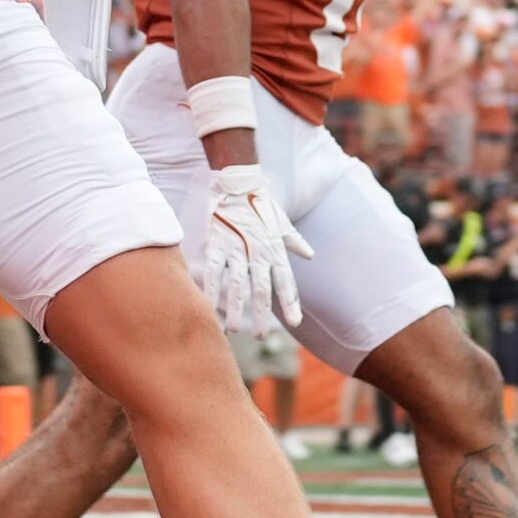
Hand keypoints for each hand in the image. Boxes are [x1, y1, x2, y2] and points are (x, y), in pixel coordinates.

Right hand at [201, 164, 312, 335]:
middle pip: (261, 289)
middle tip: (263, 337)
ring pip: (236, 285)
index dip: (290, 302)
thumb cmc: (261, 203)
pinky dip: (210, 288)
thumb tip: (310, 255)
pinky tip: (207, 305)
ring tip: (233, 330)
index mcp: (275, 249)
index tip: (296, 322)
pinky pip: (212, 270)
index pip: (286, 281)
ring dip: (234, 308)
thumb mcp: (281, 221)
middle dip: (262, 315)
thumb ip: (294, 241)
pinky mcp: (216, 243)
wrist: (238, 180)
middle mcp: (257, 252)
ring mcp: (236, 249)